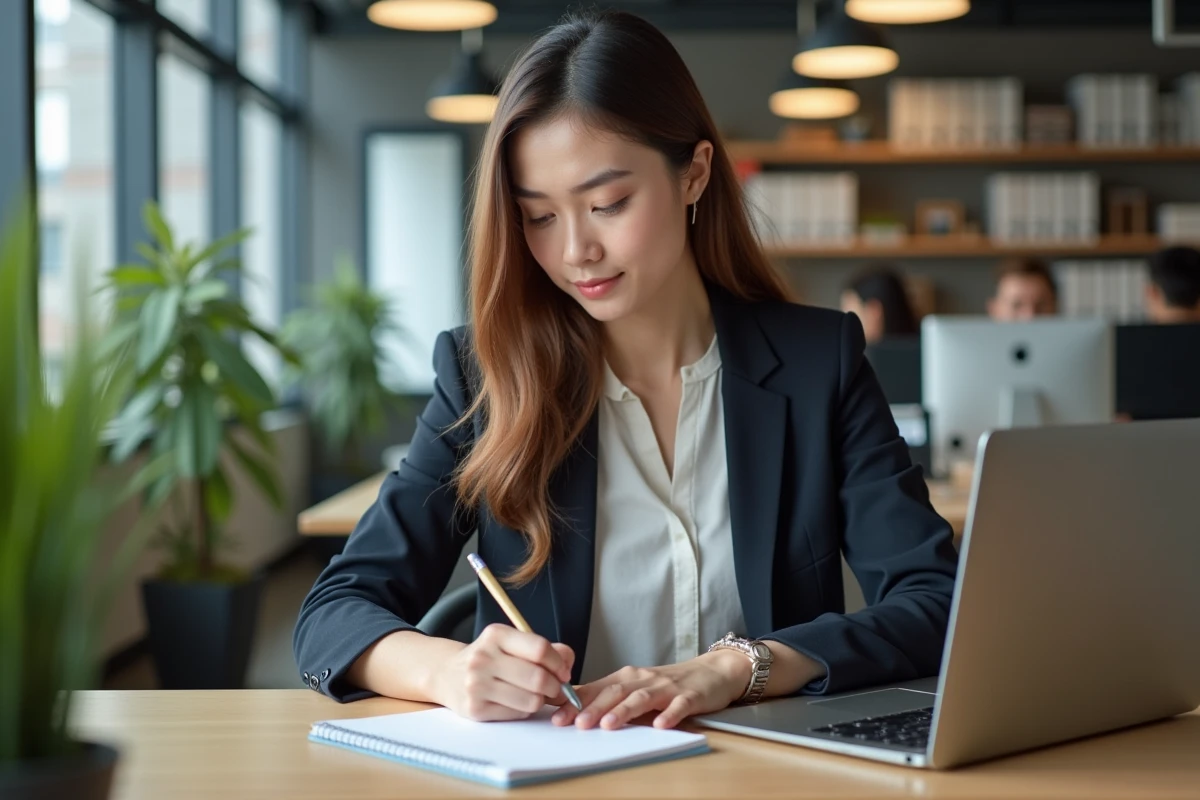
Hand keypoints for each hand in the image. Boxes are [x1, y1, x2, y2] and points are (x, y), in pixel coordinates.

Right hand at [429, 624, 574, 721]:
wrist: (447, 674)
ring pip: (531, 700)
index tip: (564, 672)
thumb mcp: (512, 644)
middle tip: (555, 688)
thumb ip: (545, 649)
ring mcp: (477, 685)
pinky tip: (516, 702)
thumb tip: (568, 664)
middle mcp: (483, 658)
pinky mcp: (475, 709)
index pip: (540, 649)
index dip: (559, 663)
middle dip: (555, 686)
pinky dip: (524, 710)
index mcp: (496, 635)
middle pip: (538, 677)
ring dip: (540, 700)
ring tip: (534, 694)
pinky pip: (517, 714)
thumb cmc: (489, 658)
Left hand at [550, 650, 749, 730]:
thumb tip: (571, 708)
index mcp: (626, 678)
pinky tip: (659, 726)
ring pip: (642, 698)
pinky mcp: (689, 696)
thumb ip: (608, 697)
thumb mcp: (635, 687)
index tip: (556, 717)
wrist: (711, 672)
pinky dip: (669, 715)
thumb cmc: (667, 684)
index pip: (597, 689)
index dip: (576, 702)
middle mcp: (643, 679)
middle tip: (576, 723)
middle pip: (615, 692)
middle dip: (594, 707)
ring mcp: (666, 687)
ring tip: (609, 725)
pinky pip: (678, 706)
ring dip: (624, 711)